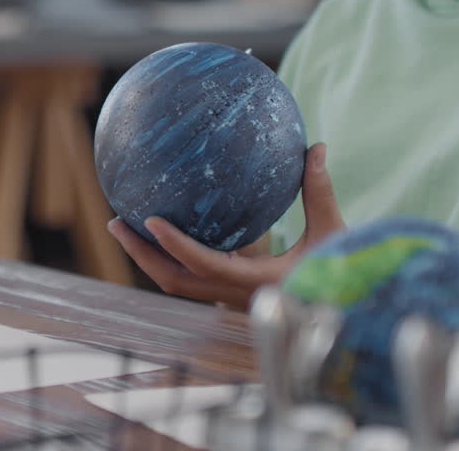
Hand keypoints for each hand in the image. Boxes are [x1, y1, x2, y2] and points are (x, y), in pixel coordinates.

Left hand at [107, 143, 344, 309]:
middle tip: (116, 222)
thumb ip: (319, 191)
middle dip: (141, 254)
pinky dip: (167, 257)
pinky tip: (157, 232)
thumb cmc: (341, 272)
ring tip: (124, 225)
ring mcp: (227, 299)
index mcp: (254, 282)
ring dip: (147, 257)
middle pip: (173, 281)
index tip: (151, 220)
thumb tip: (316, 146)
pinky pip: (187, 278)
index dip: (175, 245)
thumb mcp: (332, 232)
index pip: (204, 265)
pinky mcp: (226, 295)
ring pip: (175, 283)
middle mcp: (233, 295)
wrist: (342, 312)